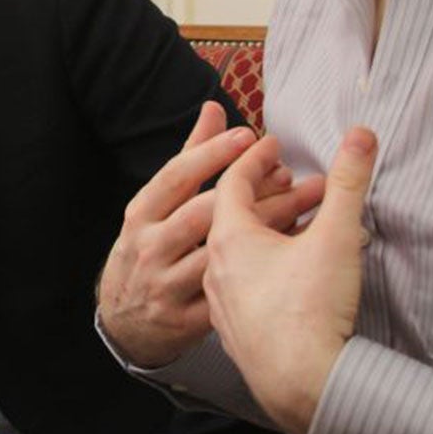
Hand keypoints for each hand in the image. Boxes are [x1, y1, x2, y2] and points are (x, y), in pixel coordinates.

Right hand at [98, 102, 323, 367]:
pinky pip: (234, 293)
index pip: (175, 177)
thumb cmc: (150, 251)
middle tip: (293, 174)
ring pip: (222, 253)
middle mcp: (150, 248)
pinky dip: (268, 272)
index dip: (210, 154)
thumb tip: (213, 109)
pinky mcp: (187, 321)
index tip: (249, 137)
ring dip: (269, 228)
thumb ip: (189, 158)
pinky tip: (300, 254)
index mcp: (141, 215)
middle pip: (203, 213)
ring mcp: (166, 286)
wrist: (124, 324)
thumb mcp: (155, 206)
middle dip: (251, 191)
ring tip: (308, 208)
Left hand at [203, 127, 375, 433]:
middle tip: (294, 180)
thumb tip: (361, 134)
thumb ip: (349, 182)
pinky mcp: (237, 331)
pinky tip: (293, 272)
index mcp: (230, 239)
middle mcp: (217, 268)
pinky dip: (266, 266)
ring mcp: (223, 302)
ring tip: (303, 224)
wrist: (303, 386)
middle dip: (267, 193)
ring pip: (240, 253)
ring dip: (268, 232)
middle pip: (235, 216)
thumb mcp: (335, 236)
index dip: (256, 158)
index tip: (273, 144)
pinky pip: (245, 285)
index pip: (234, 181)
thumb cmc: (313, 309)